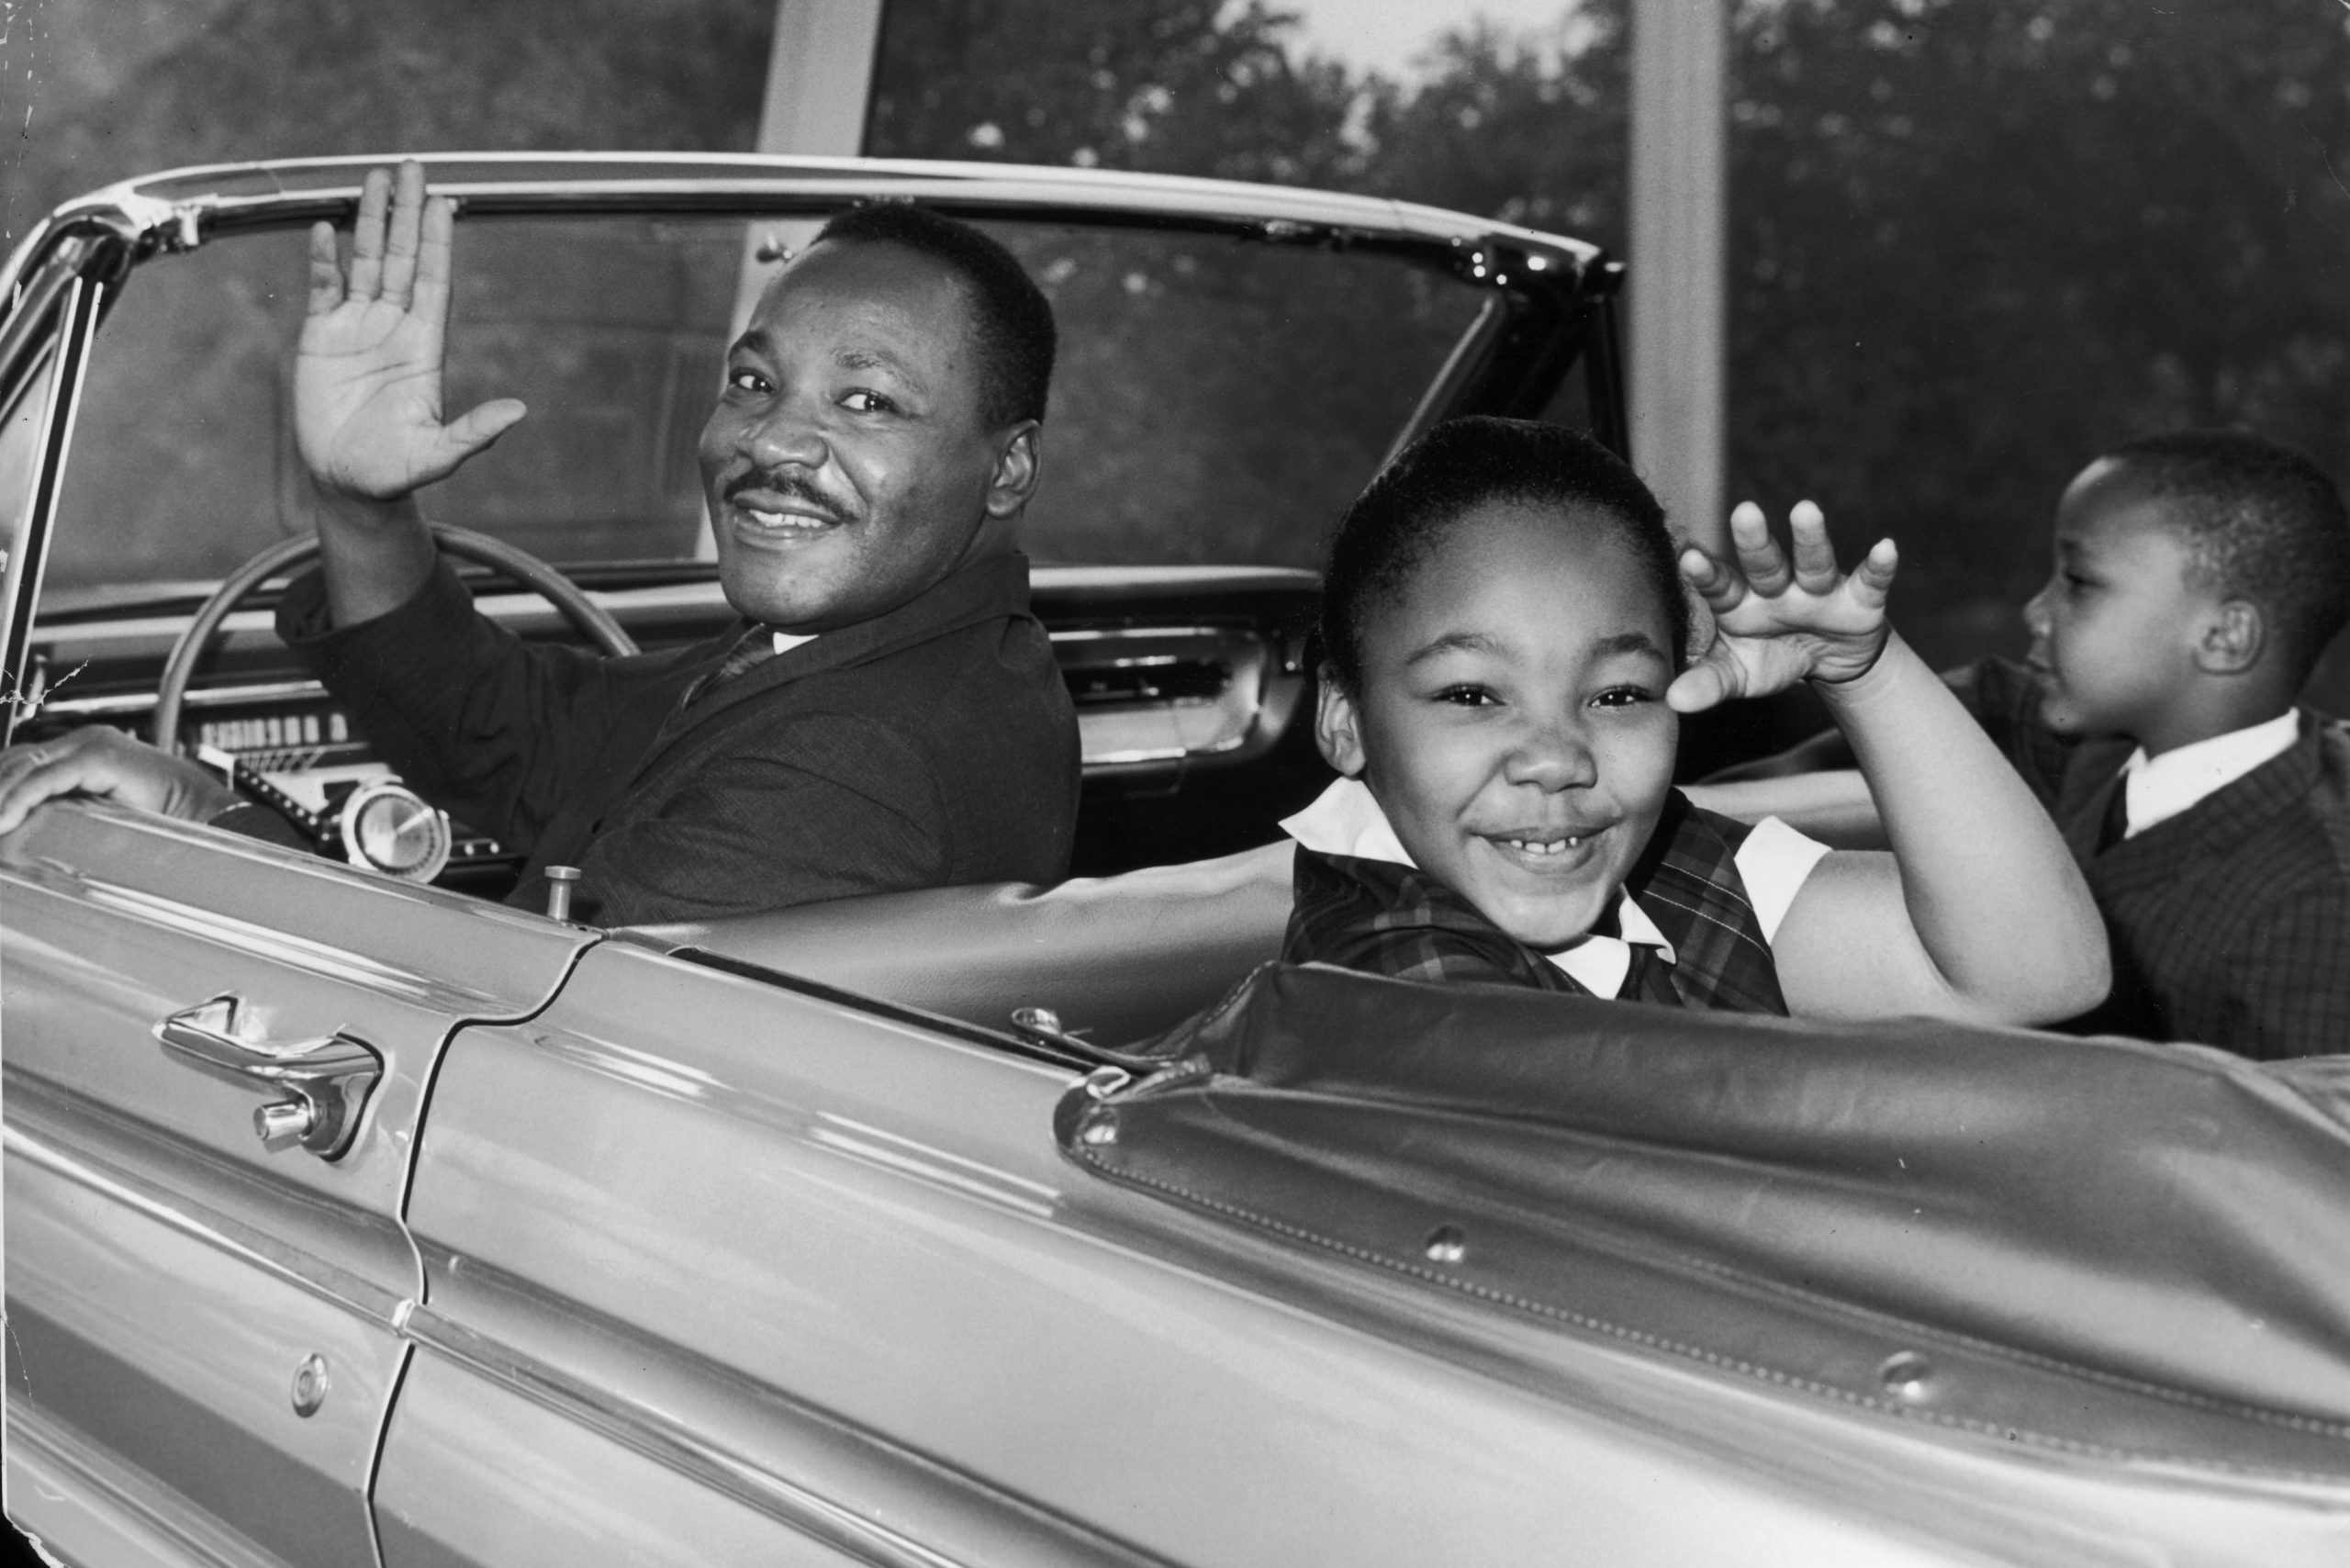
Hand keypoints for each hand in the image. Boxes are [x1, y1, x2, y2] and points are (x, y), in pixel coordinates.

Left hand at [0, 727, 240, 834]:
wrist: (203, 812)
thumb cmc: (164, 815)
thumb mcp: (103, 807)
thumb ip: (70, 804)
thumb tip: (28, 819)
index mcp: (87, 748)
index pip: (24, 759)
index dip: (2, 783)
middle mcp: (86, 739)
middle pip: (17, 759)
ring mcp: (92, 744)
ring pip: (25, 766)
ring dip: (2, 796)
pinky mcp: (99, 757)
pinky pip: (45, 778)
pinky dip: (20, 800)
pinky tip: (6, 820)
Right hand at [295, 161, 525, 502]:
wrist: (348, 484)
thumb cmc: (394, 472)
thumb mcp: (437, 455)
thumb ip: (474, 433)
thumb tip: (518, 413)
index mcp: (423, 347)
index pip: (434, 282)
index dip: (438, 243)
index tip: (446, 203)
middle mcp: (393, 328)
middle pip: (403, 259)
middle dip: (407, 213)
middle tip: (413, 167)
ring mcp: (357, 329)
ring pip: (366, 262)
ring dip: (370, 222)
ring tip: (374, 179)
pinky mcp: (321, 338)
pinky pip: (324, 288)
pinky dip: (324, 259)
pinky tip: (325, 227)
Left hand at [1667, 500, 1897, 713]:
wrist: (1828, 664)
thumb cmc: (1770, 659)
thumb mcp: (1739, 675)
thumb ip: (1708, 683)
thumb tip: (1672, 701)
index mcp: (1740, 603)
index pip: (1721, 587)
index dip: (1707, 573)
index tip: (1689, 556)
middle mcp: (1777, 589)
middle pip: (1764, 564)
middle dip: (1755, 541)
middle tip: (1743, 511)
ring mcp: (1819, 590)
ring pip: (1813, 562)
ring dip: (1811, 538)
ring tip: (1806, 510)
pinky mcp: (1859, 600)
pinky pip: (1870, 581)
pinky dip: (1879, 567)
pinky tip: (1886, 548)